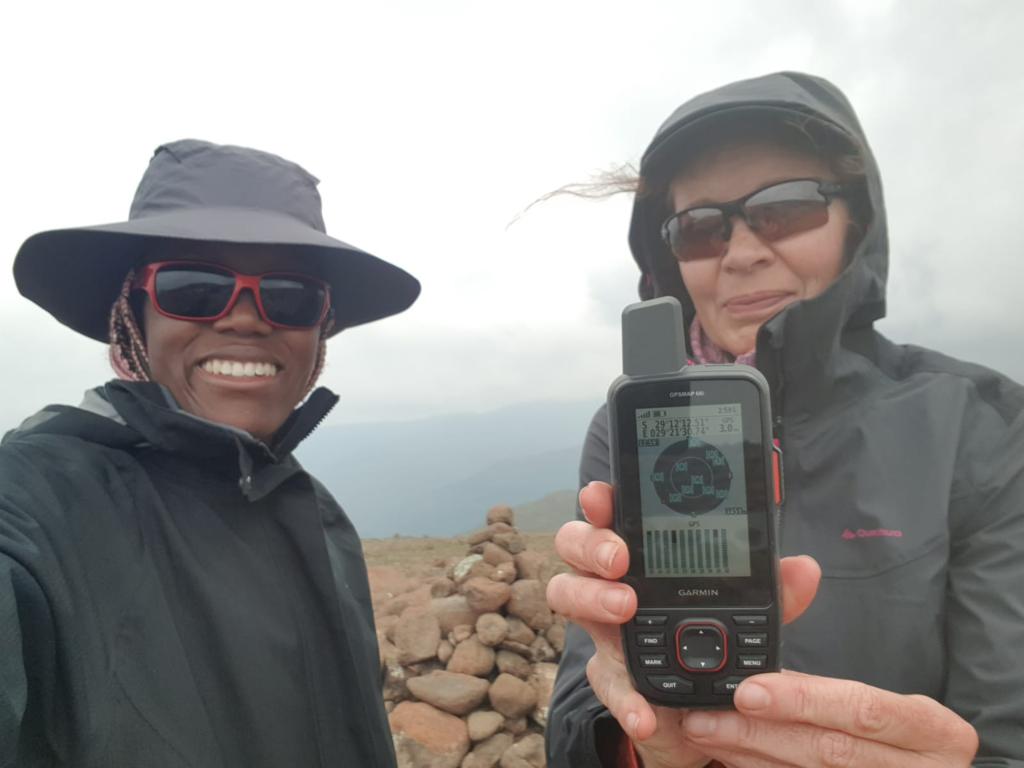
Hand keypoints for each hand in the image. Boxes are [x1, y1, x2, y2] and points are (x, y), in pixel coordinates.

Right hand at [546, 481, 821, 767]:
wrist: (702, 715)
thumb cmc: (712, 642)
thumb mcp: (746, 612)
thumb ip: (772, 591)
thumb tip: (803, 566)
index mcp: (642, 555)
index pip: (614, 515)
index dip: (600, 501)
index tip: (601, 494)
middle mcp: (612, 582)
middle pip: (574, 545)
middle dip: (591, 543)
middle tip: (620, 558)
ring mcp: (605, 628)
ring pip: (567, 595)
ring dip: (591, 598)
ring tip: (625, 609)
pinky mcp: (612, 677)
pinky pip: (605, 681)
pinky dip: (624, 697)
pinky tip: (645, 711)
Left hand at [678, 670, 977, 766]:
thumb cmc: (881, 738)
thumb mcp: (865, 703)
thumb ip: (818, 678)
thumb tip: (762, 648)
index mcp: (934, 730)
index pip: (863, 708)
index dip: (803, 699)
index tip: (748, 690)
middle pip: (829, 748)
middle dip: (758, 730)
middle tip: (705, 715)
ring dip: (747, 752)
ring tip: (704, 730)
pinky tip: (726, 756)